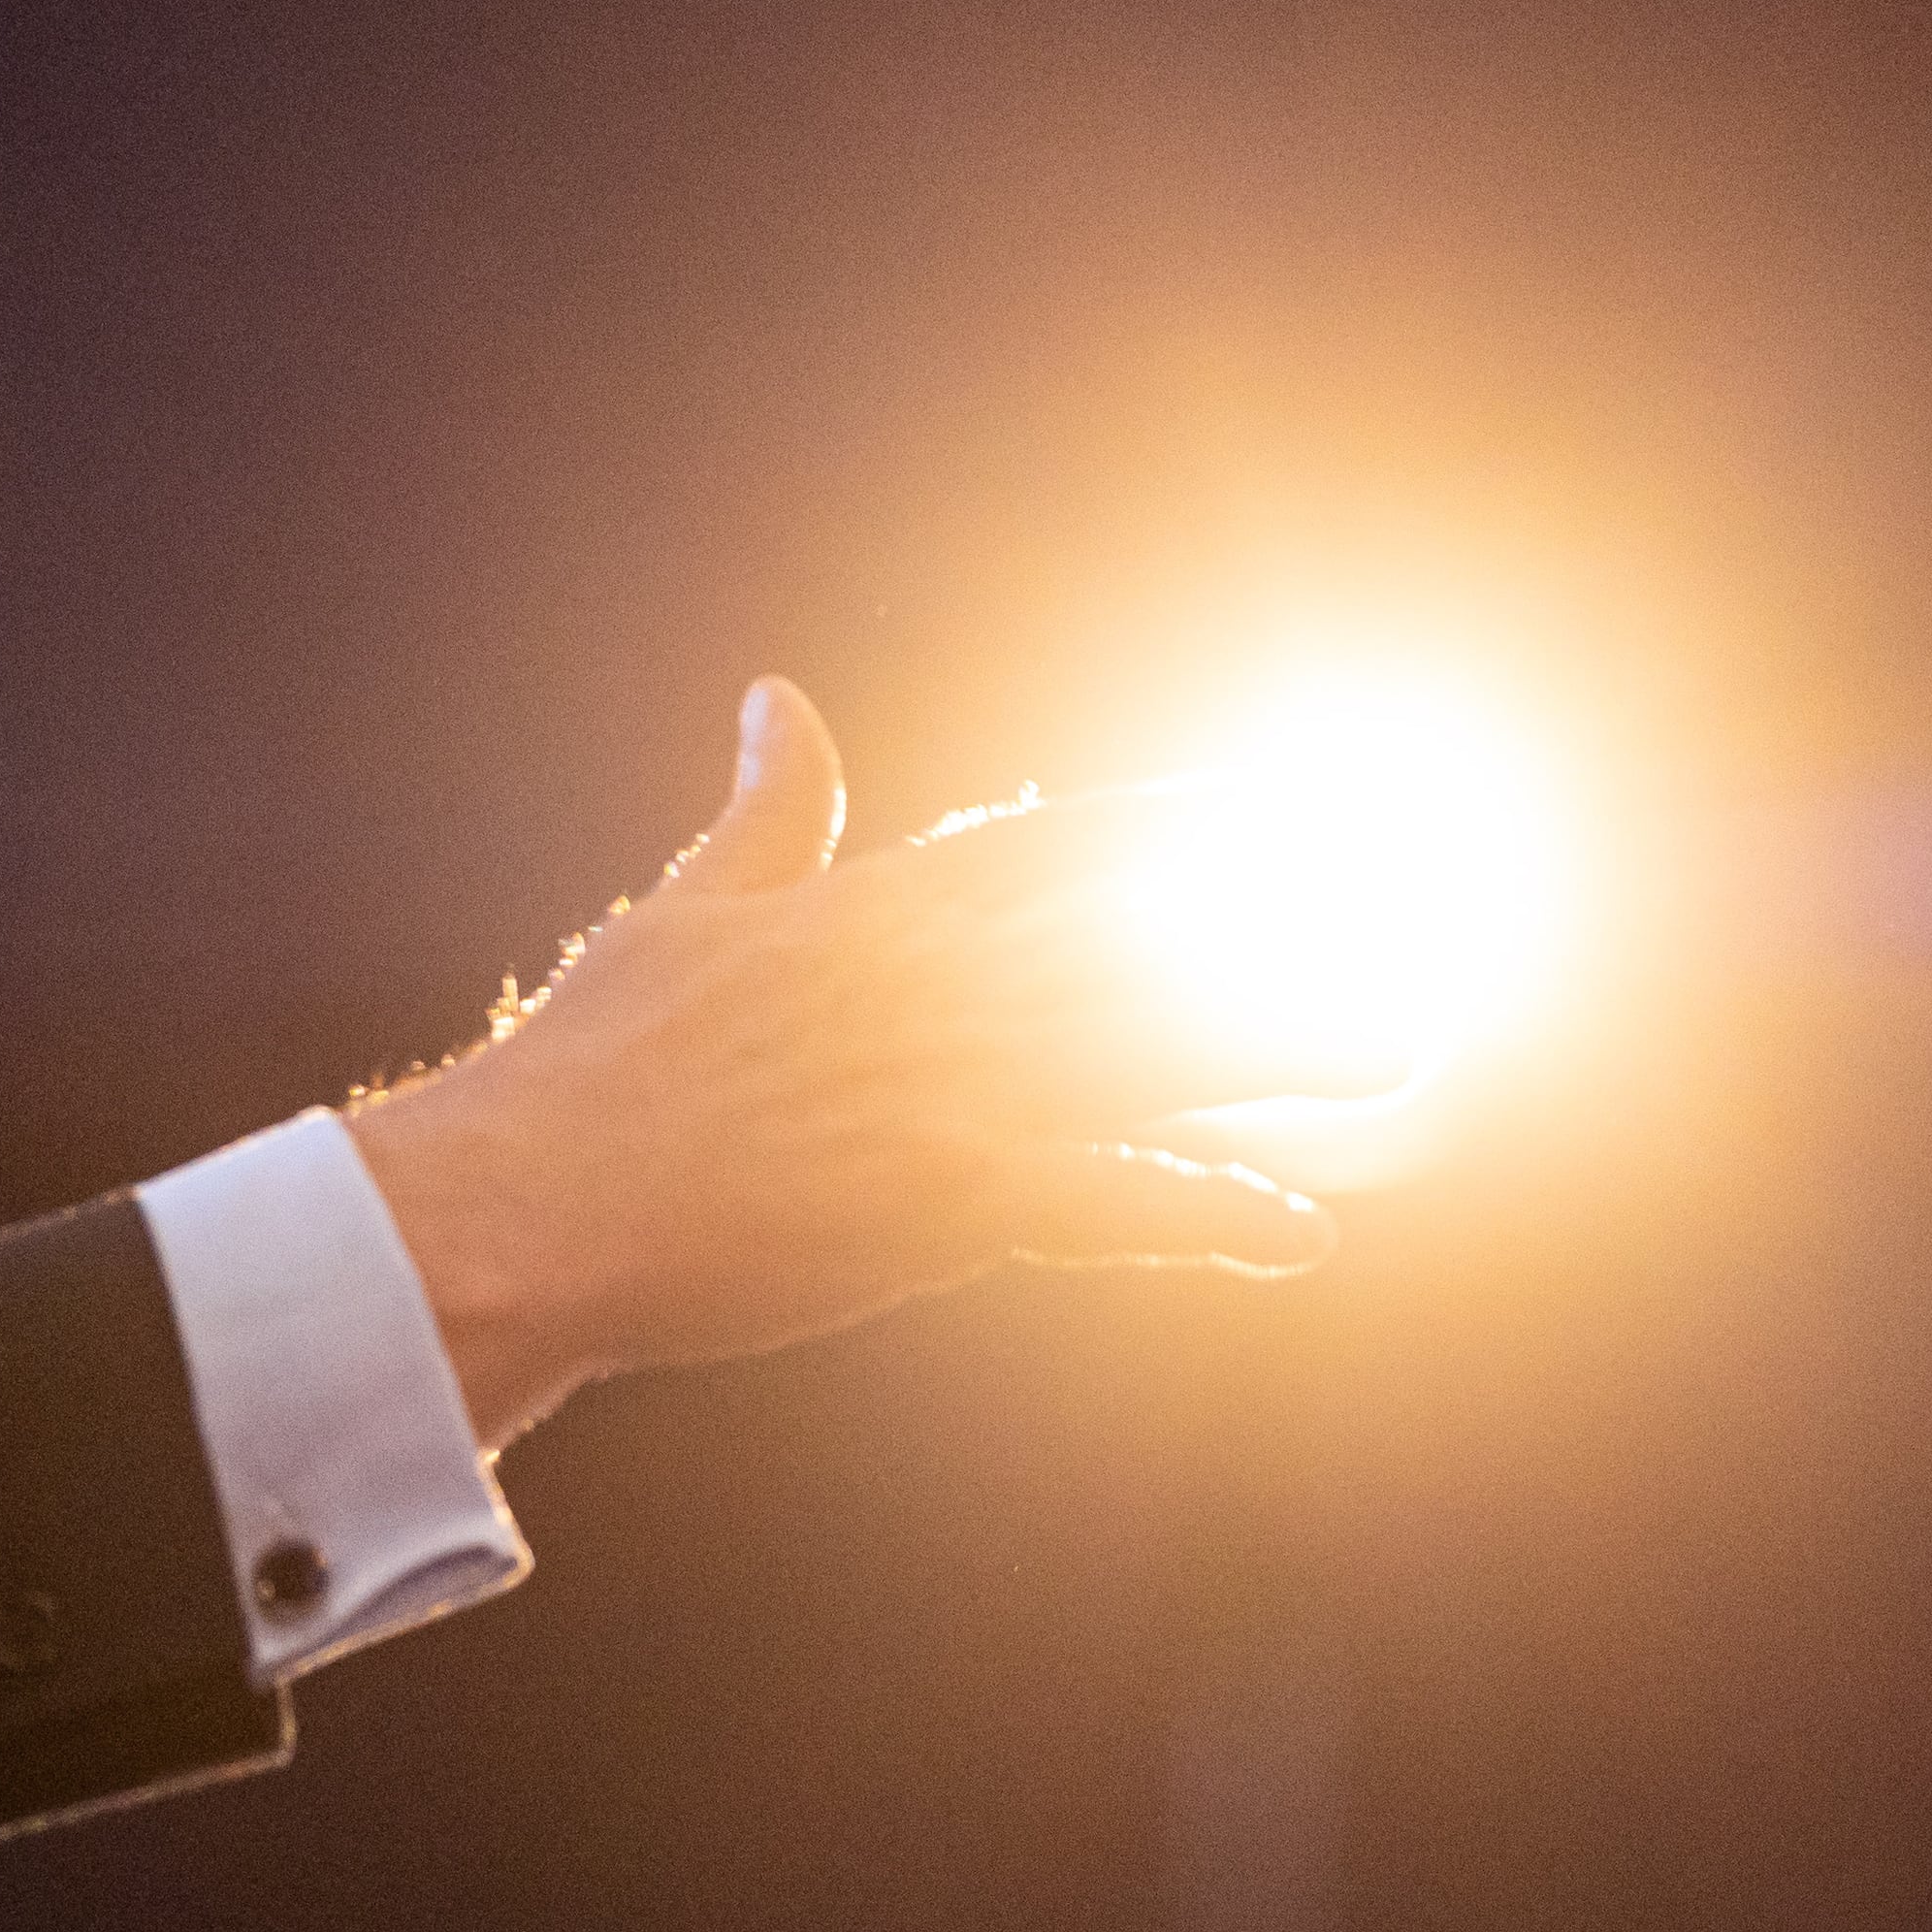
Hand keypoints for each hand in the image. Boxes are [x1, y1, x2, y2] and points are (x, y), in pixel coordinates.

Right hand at [341, 677, 1391, 1446]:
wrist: (527, 1204)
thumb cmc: (592, 1067)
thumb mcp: (686, 913)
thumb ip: (768, 816)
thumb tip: (779, 700)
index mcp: (878, 911)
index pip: (1060, 840)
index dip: (1179, 820)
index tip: (1284, 800)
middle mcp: (938, 989)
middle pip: (1144, 940)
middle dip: (1277, 923)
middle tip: (1404, 907)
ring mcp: (951, 1097)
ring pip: (1156, 1059)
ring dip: (1284, 1050)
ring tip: (1402, 1045)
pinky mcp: (947, 1209)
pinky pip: (1112, 1208)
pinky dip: (1206, 1214)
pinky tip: (1297, 1231)